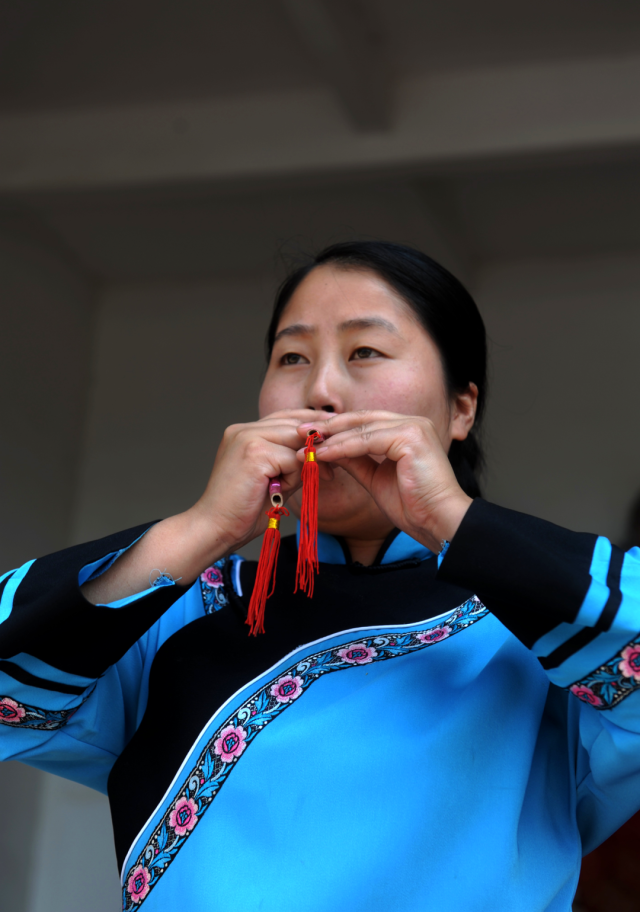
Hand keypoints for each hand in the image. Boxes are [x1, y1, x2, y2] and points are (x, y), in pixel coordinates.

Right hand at [82, 409, 319, 603]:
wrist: (214, 529)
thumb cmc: (242, 512)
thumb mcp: (274, 480)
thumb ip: (293, 463)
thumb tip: (321, 455)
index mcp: (244, 432)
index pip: (287, 416)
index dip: (312, 426)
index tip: (335, 439)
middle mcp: (243, 429)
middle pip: (295, 424)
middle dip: (318, 444)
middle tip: (331, 471)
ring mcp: (247, 437)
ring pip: (296, 441)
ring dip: (302, 467)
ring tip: (292, 487)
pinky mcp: (254, 452)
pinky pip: (292, 459)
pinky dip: (293, 478)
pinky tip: (279, 491)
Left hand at [298, 411, 472, 551]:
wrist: (438, 521)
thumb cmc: (413, 505)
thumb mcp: (375, 477)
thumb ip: (355, 460)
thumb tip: (329, 449)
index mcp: (407, 430)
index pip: (364, 423)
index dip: (335, 428)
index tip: (308, 436)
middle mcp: (413, 422)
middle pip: (361, 419)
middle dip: (328, 426)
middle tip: (299, 432)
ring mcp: (414, 426)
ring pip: (362, 428)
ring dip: (331, 438)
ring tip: (306, 446)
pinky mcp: (412, 437)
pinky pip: (368, 440)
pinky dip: (343, 447)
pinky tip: (323, 454)